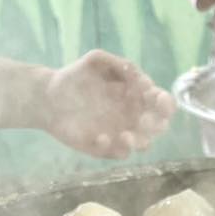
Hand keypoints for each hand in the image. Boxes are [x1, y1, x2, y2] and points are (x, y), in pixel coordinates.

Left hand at [36, 51, 174, 158]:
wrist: (49, 97)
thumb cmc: (77, 77)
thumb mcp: (97, 61)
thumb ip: (120, 65)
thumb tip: (141, 78)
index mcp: (137, 96)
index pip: (162, 102)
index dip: (166, 103)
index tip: (157, 99)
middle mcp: (134, 116)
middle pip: (159, 126)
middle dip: (156, 125)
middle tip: (143, 120)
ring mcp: (121, 133)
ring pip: (143, 144)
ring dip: (139, 142)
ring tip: (125, 136)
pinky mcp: (105, 148)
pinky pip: (118, 153)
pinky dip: (113, 148)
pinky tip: (100, 137)